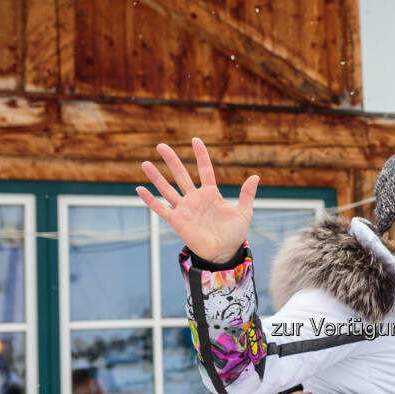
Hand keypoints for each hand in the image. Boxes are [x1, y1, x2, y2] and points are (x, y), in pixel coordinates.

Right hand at [136, 137, 258, 262]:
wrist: (224, 253)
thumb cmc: (234, 234)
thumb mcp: (244, 213)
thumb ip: (247, 195)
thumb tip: (255, 176)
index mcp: (211, 194)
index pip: (205, 170)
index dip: (201, 155)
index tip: (195, 140)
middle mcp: (195, 198)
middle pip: (181, 175)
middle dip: (172, 160)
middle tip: (161, 146)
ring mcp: (184, 209)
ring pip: (167, 189)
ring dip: (156, 177)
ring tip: (145, 163)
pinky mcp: (177, 221)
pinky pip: (160, 208)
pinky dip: (150, 200)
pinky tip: (139, 189)